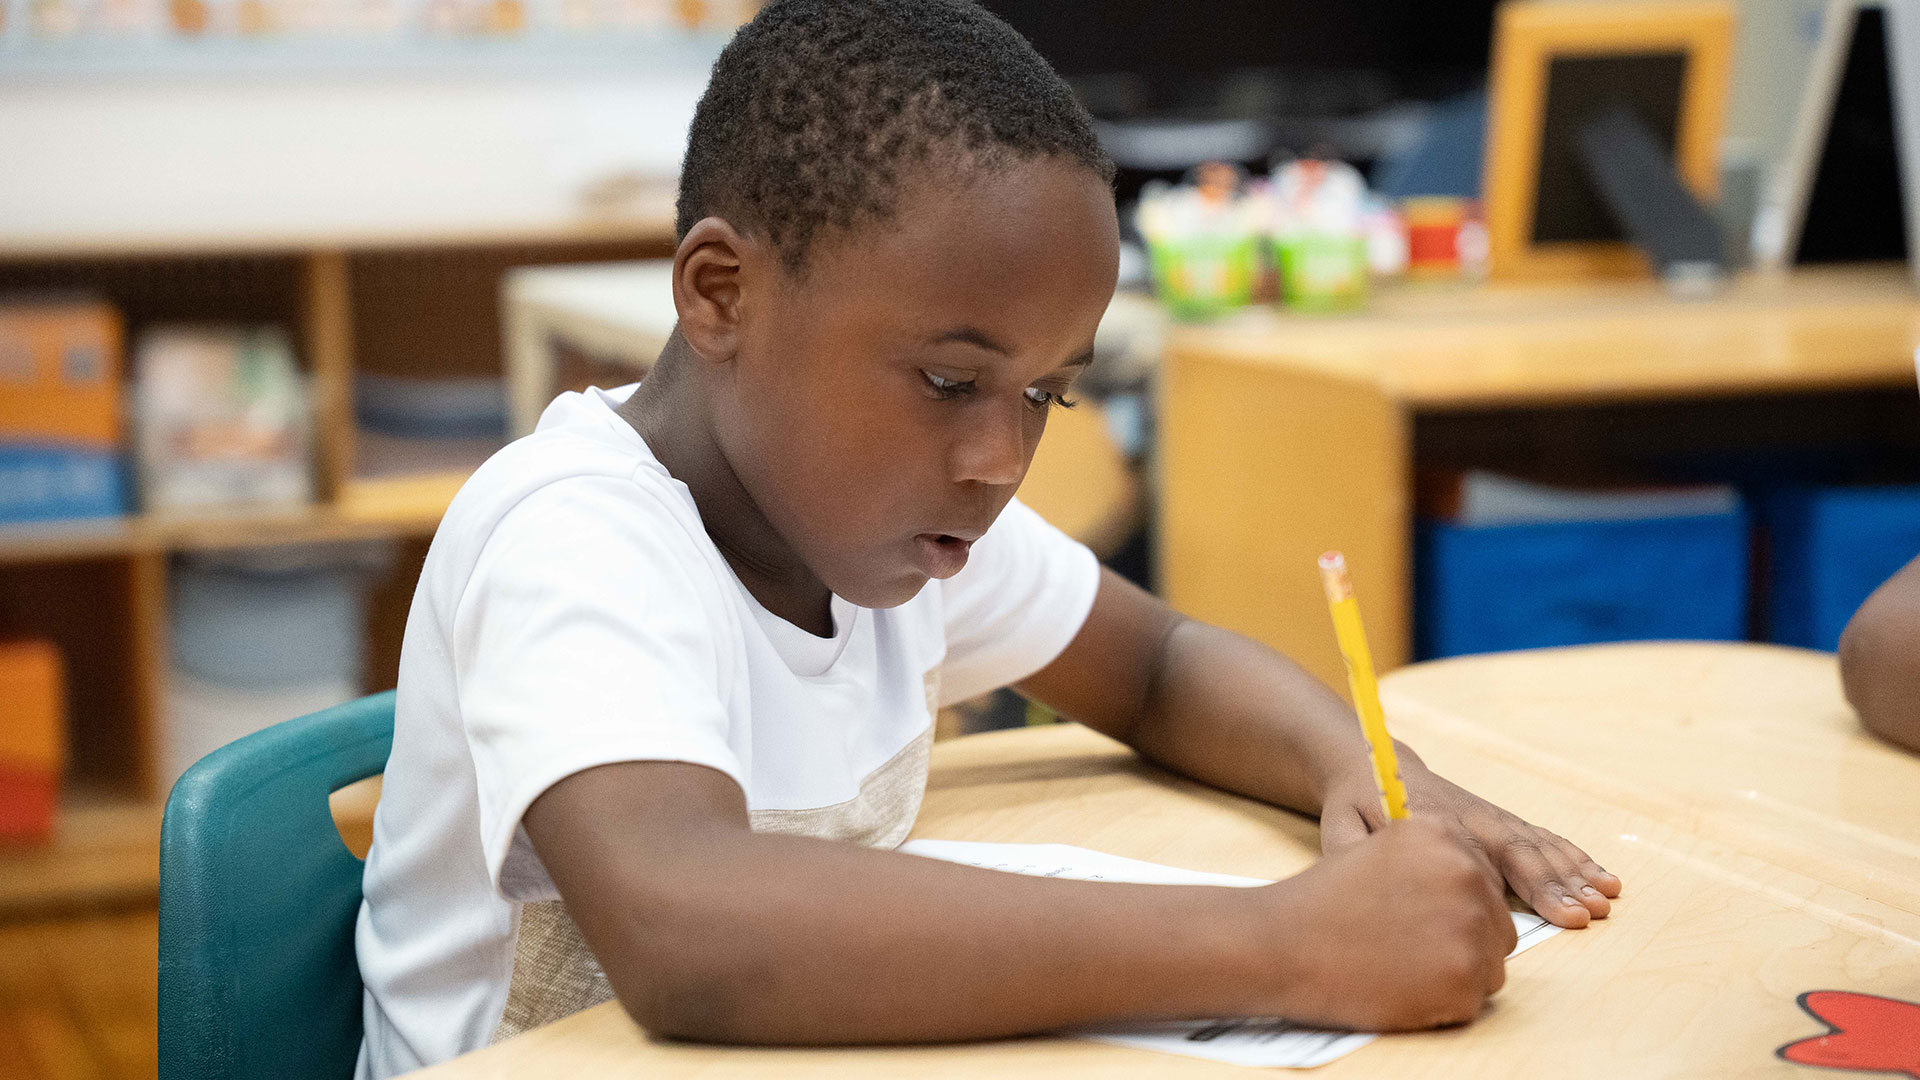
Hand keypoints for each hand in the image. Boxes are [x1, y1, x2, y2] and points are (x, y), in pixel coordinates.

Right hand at [1256, 817, 1515, 1030]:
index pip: (1482, 882)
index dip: (1452, 909)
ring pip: (1490, 964)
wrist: (1281, 941)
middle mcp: (1466, 873)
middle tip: (1408, 949)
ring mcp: (1469, 926)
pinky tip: (1401, 987)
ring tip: (1401, 966)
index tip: (1420, 920)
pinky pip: (1474, 1000)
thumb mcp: (1375, 848)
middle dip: (1461, 941)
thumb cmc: (1322, 901)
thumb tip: (1466, 887)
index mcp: (1444, 834)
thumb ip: (1428, 859)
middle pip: (1495, 923)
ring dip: (1455, 973)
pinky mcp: (1464, 977)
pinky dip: (1444, 1003)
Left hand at [1318, 747, 1622, 928]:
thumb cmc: (1356, 802)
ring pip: (1538, 846)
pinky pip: (1544, 838)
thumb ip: (1351, 852)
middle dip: (1553, 884)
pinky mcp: (1501, 820)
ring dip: (1573, 873)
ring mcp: (1490, 818)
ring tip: (1606, 897)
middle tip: (1585, 912)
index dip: (1507, 887)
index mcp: (1431, 823)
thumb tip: (1368, 878)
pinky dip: (1575, 857)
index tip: (1534, 909)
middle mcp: (1469, 819)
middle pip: (1516, 853)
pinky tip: (1604, 876)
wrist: (1375, 760)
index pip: (1475, 859)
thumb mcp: (1339, 825)